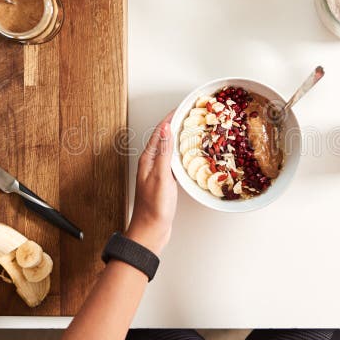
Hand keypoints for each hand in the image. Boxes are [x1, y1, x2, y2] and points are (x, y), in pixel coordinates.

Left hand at [126, 112, 176, 254]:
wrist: (151, 232)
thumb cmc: (155, 207)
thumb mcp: (162, 176)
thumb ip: (164, 152)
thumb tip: (166, 128)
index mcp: (148, 160)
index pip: (159, 132)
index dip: (170, 118)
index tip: (182, 107)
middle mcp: (151, 164)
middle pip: (163, 138)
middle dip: (175, 125)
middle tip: (189, 115)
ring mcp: (157, 174)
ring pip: (168, 150)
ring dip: (178, 139)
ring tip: (191, 130)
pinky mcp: (164, 183)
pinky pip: (173, 162)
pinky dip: (181, 154)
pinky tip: (188, 156)